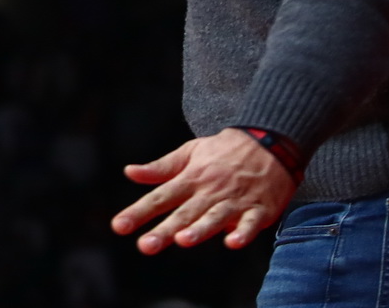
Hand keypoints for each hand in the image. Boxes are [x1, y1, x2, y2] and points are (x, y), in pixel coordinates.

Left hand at [110, 127, 295, 253]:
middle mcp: (210, 191)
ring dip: (200, 229)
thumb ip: (160, 167)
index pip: (160, 197)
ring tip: (183, 240)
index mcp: (191, 179)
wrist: (270, 143)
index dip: (139, 212)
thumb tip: (129, 172)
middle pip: (184, 213)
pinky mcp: (259, 209)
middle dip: (165, 230)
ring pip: (215, 218)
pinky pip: (251, 223)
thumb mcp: (189, 153)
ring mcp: (235, 201)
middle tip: (146, 245)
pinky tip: (233, 242)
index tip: (119, 226)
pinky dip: (243, 233)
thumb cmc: (224, 152)